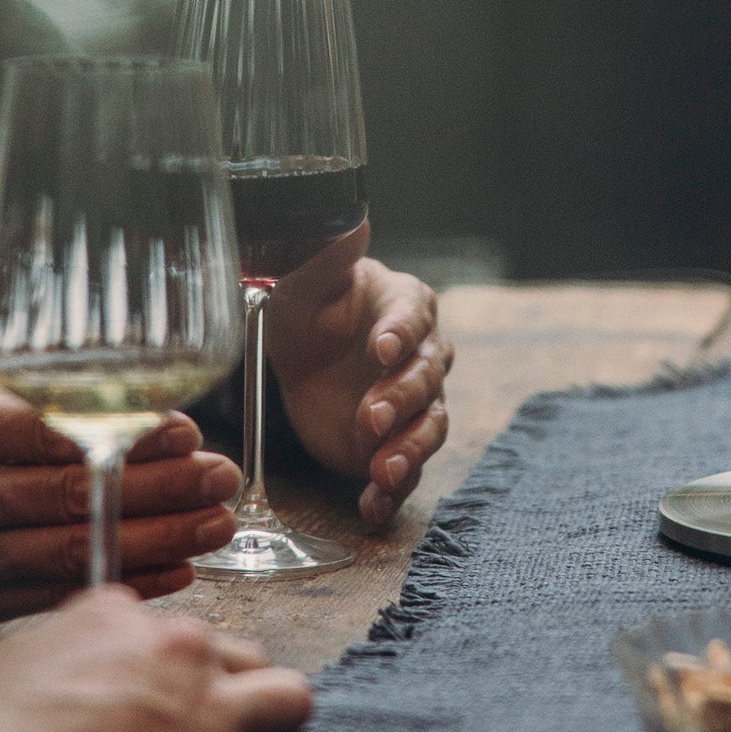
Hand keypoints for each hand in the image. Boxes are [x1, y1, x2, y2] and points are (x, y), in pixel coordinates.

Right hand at [0, 222, 242, 628]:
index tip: (185, 428)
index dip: (120, 437)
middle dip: (158, 490)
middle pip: (69, 499)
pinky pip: (47, 597)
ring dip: (152, 542)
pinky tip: (170, 573)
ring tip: (215, 524)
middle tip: (222, 477)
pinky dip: (113, 586)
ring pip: (67, 554)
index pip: (46, 436)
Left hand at [261, 222, 450, 526]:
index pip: (414, 317)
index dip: (401, 333)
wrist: (302, 349)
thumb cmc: (307, 303)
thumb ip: (329, 254)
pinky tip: (371, 506)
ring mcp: (411, 403)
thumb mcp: (305, 277)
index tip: (380, 349)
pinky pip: (405, 471)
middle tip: (371, 417)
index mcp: (406, 304)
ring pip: (428, 427)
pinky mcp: (393, 444)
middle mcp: (421, 354)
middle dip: (402, 398)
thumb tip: (350, 225)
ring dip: (409, 449)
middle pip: (427, 377)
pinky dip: (392, 491)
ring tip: (383, 471)